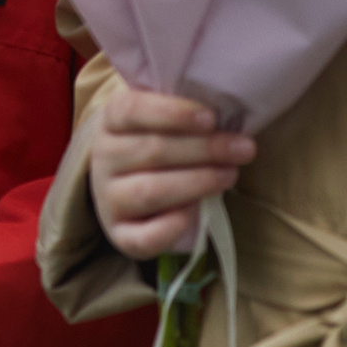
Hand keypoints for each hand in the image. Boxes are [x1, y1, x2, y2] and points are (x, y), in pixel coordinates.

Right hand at [88, 87, 256, 258]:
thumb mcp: (160, 121)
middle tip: (244, 149)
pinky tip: (197, 211)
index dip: (172, 113)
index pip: (130, 110)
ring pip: (150, 191)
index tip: (211, 118)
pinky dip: (174, 225)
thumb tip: (228, 116)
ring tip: (230, 175)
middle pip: (151, 150)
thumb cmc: (155, 145)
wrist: (126, 186)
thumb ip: (184, 116)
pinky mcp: (120, 235)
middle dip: (204, 149)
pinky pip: (145, 237)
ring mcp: (108, 199)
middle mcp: (102, 159)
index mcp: (110, 122)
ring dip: (197, 182)